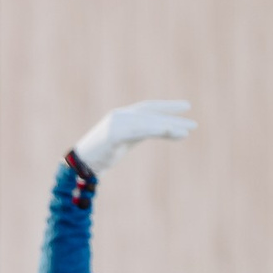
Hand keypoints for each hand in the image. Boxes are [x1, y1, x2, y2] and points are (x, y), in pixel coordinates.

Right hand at [70, 100, 193, 175]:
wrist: (79, 165)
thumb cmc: (101, 156)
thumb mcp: (125, 142)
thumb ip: (141, 134)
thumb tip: (165, 131)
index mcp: (122, 116)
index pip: (148, 107)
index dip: (167, 106)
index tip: (186, 107)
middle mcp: (120, 116)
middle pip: (152, 114)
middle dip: (173, 117)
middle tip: (193, 124)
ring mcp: (116, 124)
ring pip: (148, 123)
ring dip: (169, 126)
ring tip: (187, 131)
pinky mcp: (114, 135)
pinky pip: (139, 131)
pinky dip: (155, 130)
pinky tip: (169, 131)